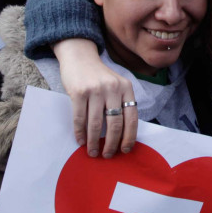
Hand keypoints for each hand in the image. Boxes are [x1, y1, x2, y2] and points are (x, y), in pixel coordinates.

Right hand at [53, 38, 136, 157]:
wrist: (80, 57)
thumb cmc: (98, 77)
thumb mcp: (116, 86)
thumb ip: (120, 104)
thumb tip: (122, 135)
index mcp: (126, 88)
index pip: (132, 117)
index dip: (129, 137)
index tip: (125, 150)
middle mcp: (113, 88)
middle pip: (115, 124)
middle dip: (111, 143)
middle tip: (108, 155)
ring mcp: (96, 90)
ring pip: (96, 124)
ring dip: (94, 142)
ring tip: (93, 152)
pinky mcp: (79, 92)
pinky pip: (80, 118)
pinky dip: (80, 133)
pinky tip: (81, 141)